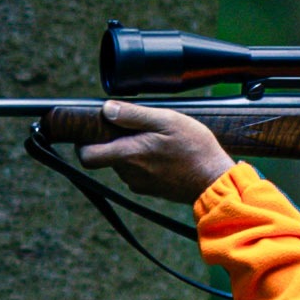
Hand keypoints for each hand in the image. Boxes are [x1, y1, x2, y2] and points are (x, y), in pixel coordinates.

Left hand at [44, 102, 228, 204]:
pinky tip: (163, 154)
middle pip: (105, 155)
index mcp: (128, 155)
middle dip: (114, 141)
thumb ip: (133, 116)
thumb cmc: (195, 149)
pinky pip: (136, 172)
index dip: (83, 143)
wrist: (215, 181)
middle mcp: (128, 173)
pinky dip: (143, 161)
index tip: (92, 130)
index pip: (86, 156)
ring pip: (121, 163)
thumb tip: (106, 109)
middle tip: (136, 128)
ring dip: (131, 151)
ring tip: (156, 140)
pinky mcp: (149, 190)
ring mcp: (138, 184)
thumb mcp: (167, 121)